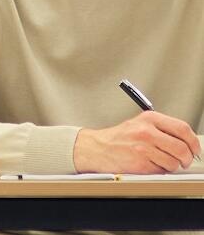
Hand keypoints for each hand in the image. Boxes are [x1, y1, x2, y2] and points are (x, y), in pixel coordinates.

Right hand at [74, 110, 201, 173]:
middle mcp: (146, 131)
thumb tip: (187, 141)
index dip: (193, 142)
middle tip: (184, 161)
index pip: (183, 129)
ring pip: (174, 162)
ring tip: (161, 162)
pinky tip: (150, 165)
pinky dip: (159, 171)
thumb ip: (162, 129)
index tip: (195, 149)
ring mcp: (143, 148)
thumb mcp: (139, 124)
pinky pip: (162, 171)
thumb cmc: (118, 138)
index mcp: (149, 118)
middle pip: (182, 148)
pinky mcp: (140, 163)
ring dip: (171, 166)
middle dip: (186, 158)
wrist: (96, 148)